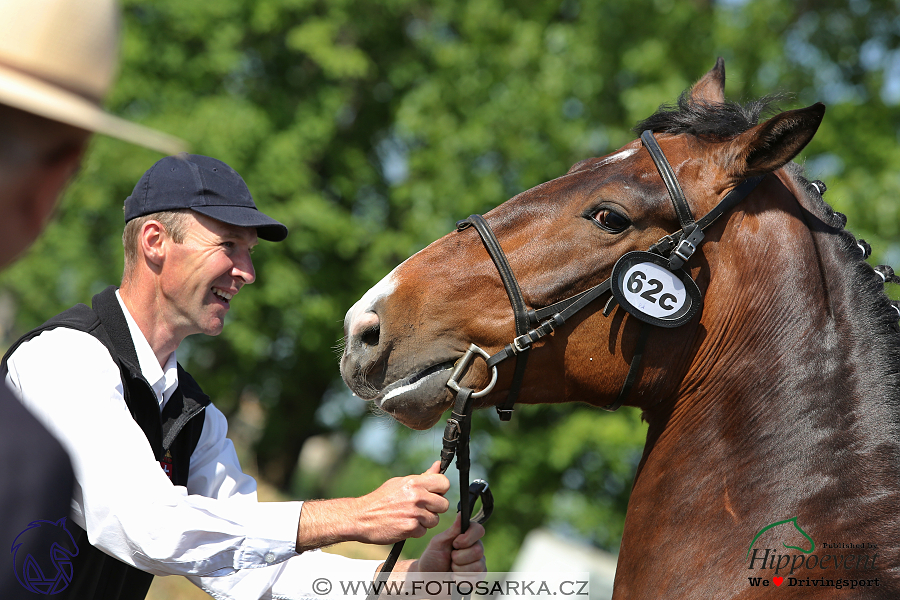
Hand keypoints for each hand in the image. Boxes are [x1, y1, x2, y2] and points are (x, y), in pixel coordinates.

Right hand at [296, 461, 449, 550]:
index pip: (444, 483)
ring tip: (410, 517)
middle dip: (435, 509)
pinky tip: (404, 525)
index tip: (435, 494)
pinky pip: (424, 531)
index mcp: (414, 482)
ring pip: (435, 520)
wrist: (361, 518)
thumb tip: (438, 466)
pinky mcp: (410, 528)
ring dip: (425, 521)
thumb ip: (422, 477)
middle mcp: (416, 496)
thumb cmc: (380, 500)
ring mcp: (414, 513)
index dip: (441, 490)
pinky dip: (415, 531)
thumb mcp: (399, 483)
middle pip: (444, 504)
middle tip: (422, 509)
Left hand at [412, 513, 485, 573]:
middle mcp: (475, 548)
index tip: (455, 543)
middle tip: (450, 558)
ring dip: (459, 569)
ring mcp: (478, 563)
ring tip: (451, 569)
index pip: (479, 530)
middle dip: (459, 557)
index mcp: (466, 536)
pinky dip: (462, 579)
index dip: (468, 538)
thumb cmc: (431, 559)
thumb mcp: (438, 543)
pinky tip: (455, 577)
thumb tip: (461, 514)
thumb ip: (452, 530)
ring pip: (478, 565)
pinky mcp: (478, 578)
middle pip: (478, 550)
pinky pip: (477, 578)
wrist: (428, 580)